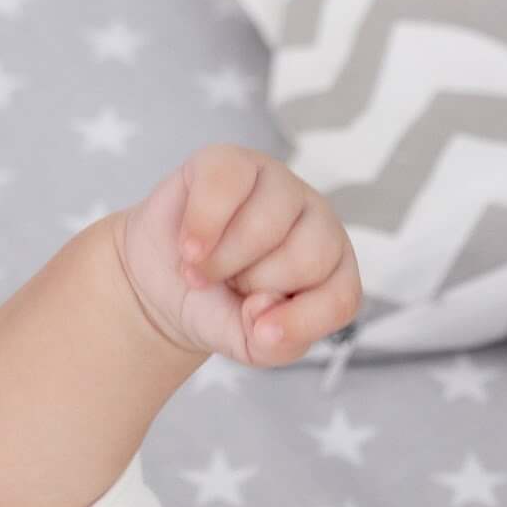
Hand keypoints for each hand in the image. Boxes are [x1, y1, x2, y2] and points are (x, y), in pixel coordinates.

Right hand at [112, 144, 361, 369]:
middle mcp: (316, 222)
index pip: (341, 298)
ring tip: (204, 268)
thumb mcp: (251, 345)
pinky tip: (189, 245)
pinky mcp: (231, 161)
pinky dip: (201, 226)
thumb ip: (275, 344)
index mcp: (333, 270)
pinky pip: (224, 185)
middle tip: (230, 286)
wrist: (165, 284)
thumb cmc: (220, 308)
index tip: (259, 332)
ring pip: (267, 223)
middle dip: (256, 285)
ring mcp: (277, 185)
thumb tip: (265, 313)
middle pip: (308, 259)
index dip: (299, 322)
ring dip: (223, 261)